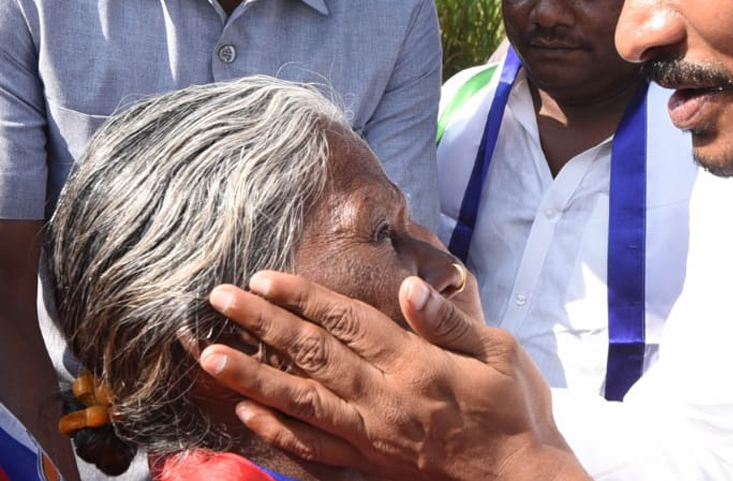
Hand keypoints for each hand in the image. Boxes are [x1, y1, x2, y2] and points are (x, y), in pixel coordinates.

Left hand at [199, 272, 590, 480]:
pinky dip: (274, 432)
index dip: (303, 297)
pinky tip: (245, 414)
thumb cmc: (515, 413)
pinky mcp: (368, 467)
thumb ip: (448, 323)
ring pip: (299, 402)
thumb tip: (408, 287)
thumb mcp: (500, 354)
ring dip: (252, 376)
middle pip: (312, 355)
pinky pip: (311, 450)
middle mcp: (384, 399)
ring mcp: (371, 437)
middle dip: (262, 324)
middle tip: (220, 298)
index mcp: (414, 364)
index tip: (265, 277)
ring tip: (211, 356)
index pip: (347, 321)